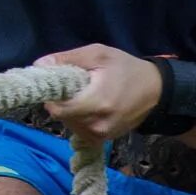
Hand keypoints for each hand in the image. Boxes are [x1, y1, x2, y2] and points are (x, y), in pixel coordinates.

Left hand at [36, 44, 162, 142]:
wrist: (156, 90)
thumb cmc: (126, 68)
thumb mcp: (98, 54)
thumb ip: (67, 59)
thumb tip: (39, 64)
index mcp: (96, 103)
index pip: (57, 110)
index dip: (50, 96)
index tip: (54, 84)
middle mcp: (98, 125)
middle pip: (61, 117)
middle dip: (60, 101)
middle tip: (72, 86)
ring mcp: (102, 135)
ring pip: (70, 124)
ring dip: (69, 110)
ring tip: (83, 94)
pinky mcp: (105, 139)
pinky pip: (81, 130)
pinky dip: (79, 118)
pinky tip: (89, 106)